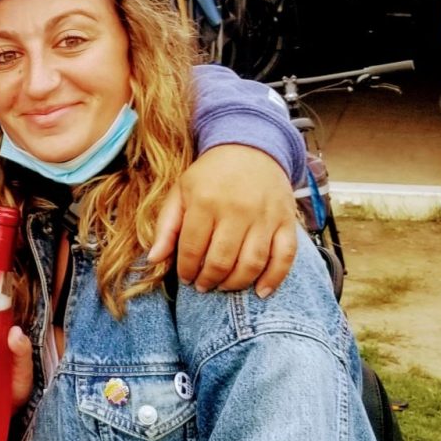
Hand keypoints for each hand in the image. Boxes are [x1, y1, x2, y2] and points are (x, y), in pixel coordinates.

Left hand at [149, 144, 298, 295]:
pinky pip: (285, 257)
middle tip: (203, 286)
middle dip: (209, 280)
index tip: (186, 278)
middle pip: (221, 260)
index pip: (192, 249)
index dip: (186, 270)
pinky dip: (274, 278)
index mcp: (205, 201)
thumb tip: (153, 259)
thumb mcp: (181, 191)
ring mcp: (265, 217)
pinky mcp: (286, 221)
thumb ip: (166, 226)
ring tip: (224, 286)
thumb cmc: (211, 174)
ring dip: (235, 283)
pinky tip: (260, 292)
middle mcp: (237, 210)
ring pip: (252, 263)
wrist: (251, 147)